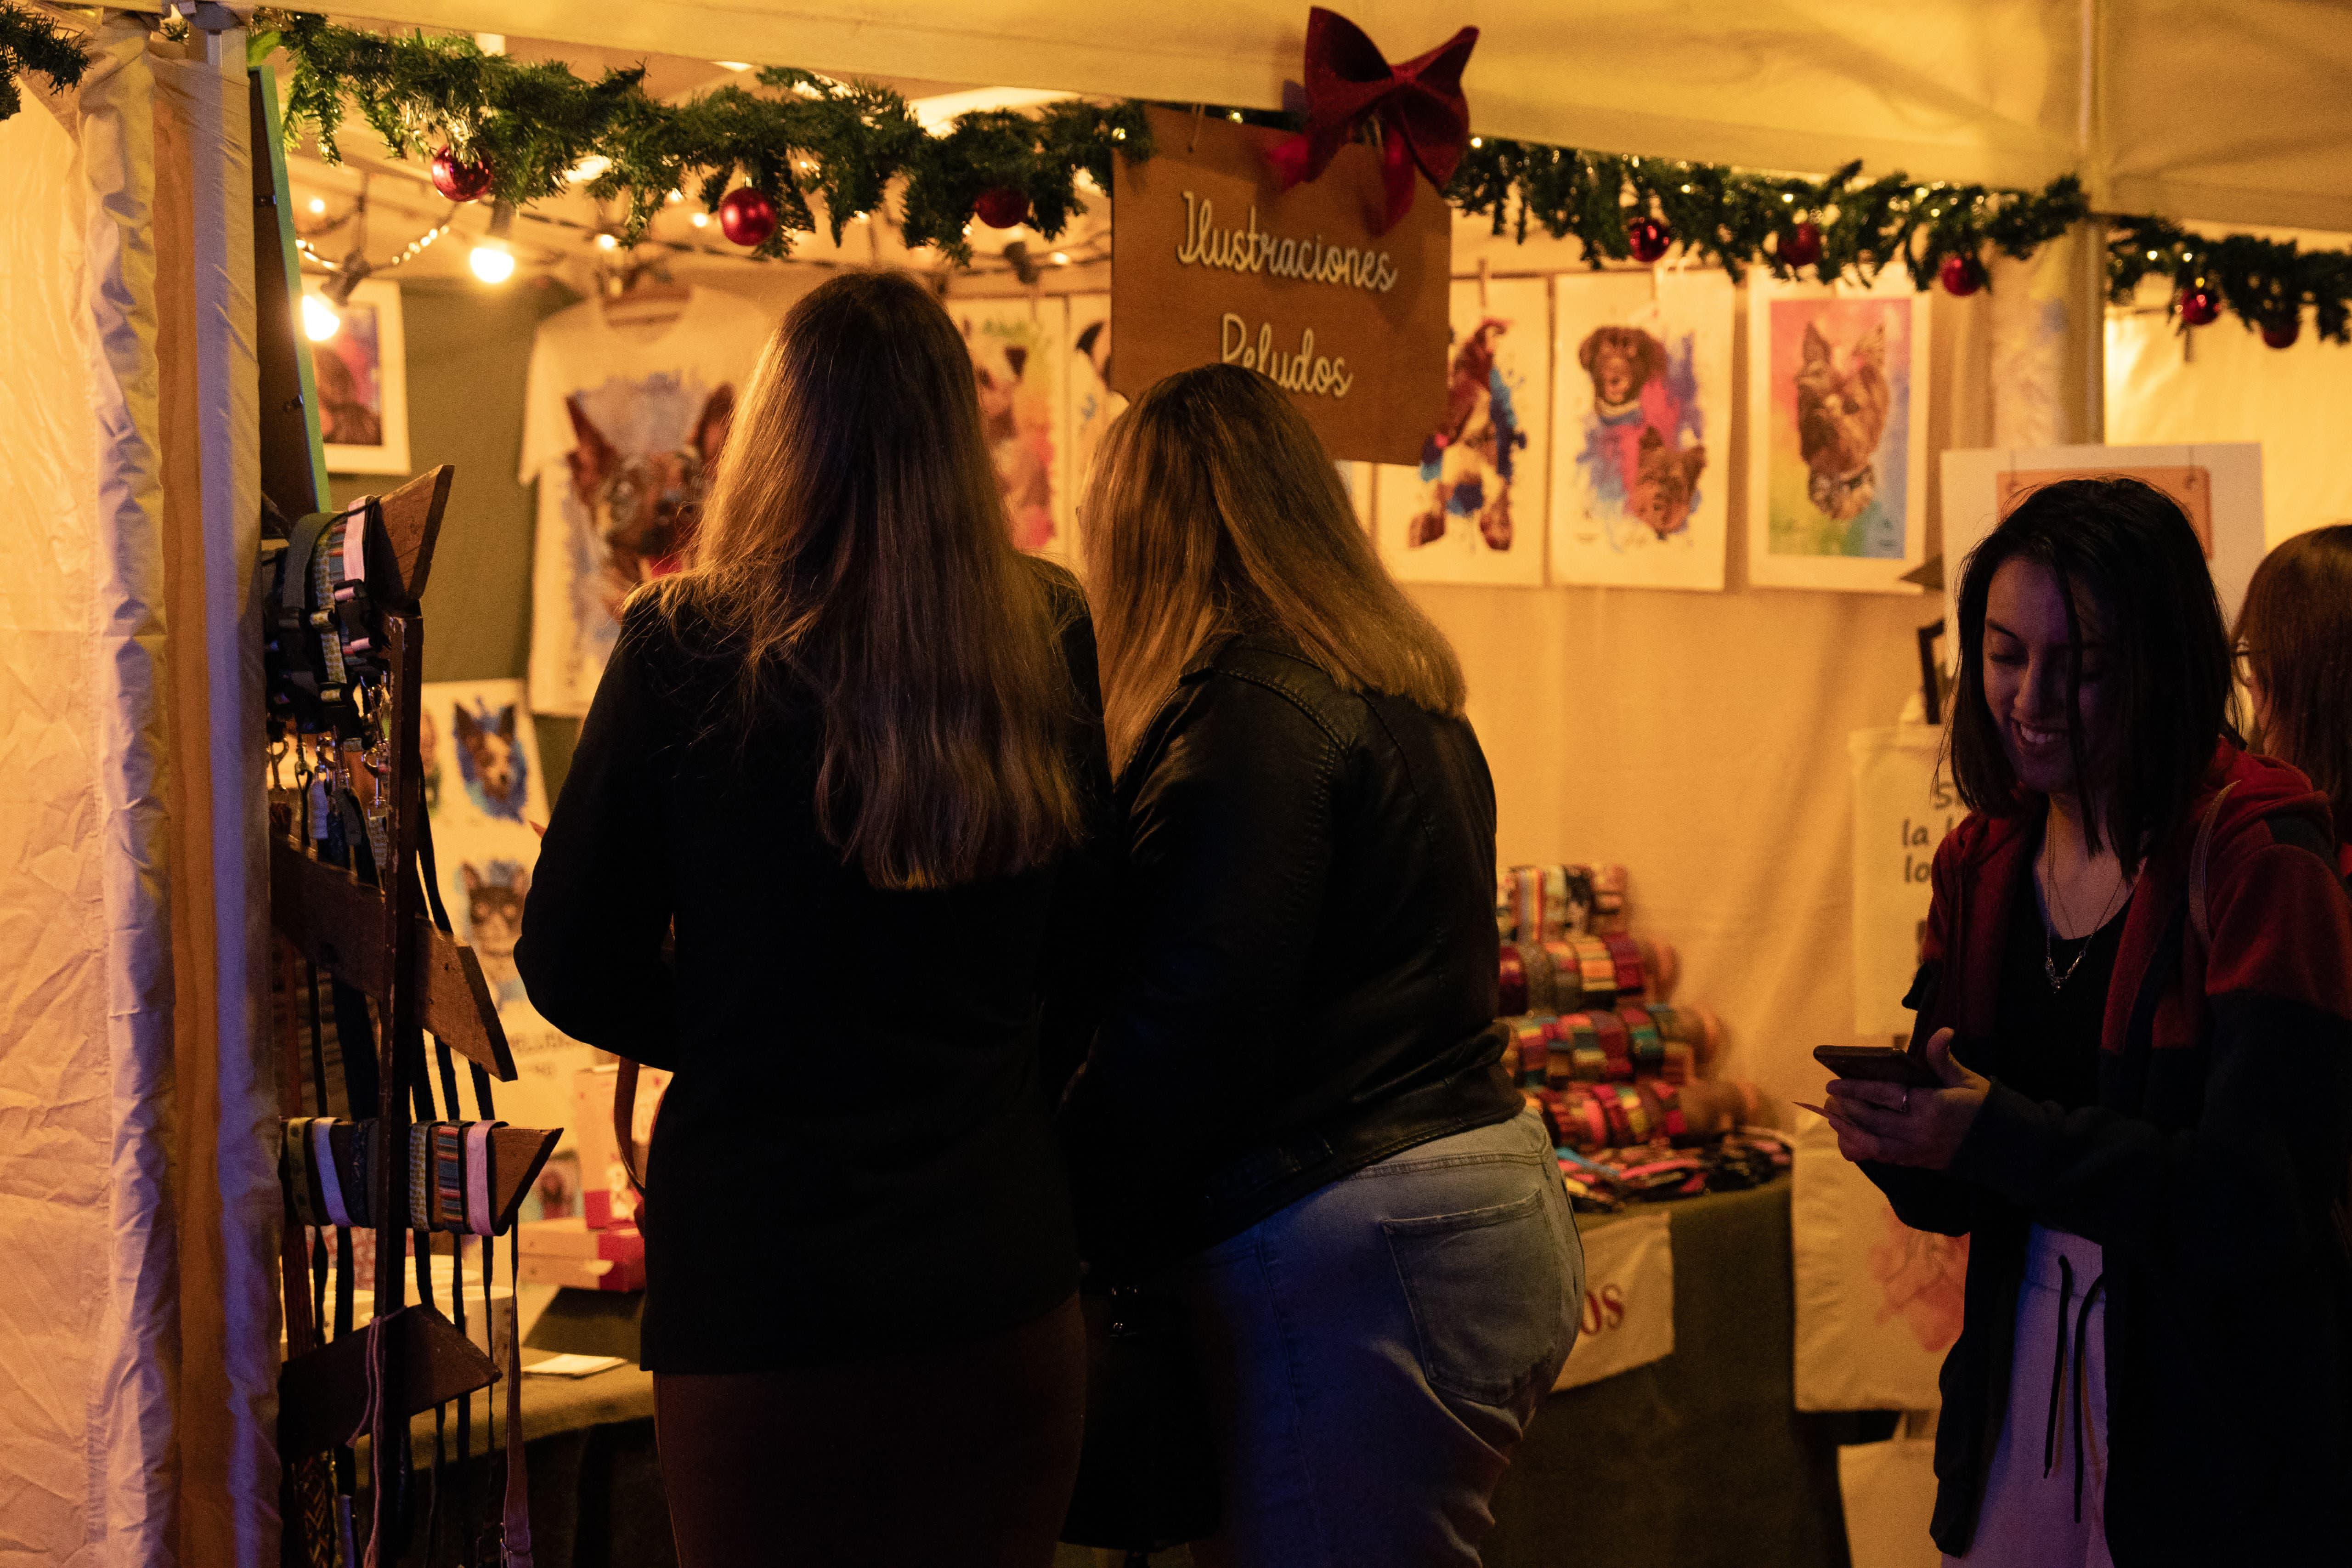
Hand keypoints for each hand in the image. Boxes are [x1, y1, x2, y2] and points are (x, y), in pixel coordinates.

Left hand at [1813, 1029, 1989, 1170]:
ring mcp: (1917, 1150)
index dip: (1856, 1088)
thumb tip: (1942, 1031)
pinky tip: (1852, 1138)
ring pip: (1872, 1143)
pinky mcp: (1917, 1163)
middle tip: (1831, 1096)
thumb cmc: (1984, 1109)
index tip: (1834, 1082)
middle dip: (1848, 1107)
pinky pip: (1884, 1157)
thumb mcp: (1967, 1081)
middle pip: (1872, 1119)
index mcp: (1931, 1106)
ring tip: (1834, 1118)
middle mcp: (1919, 1131)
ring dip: (1850, 1131)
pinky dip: (1864, 1147)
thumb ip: (1944, 1059)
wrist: (2005, 1147)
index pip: (1884, 1094)